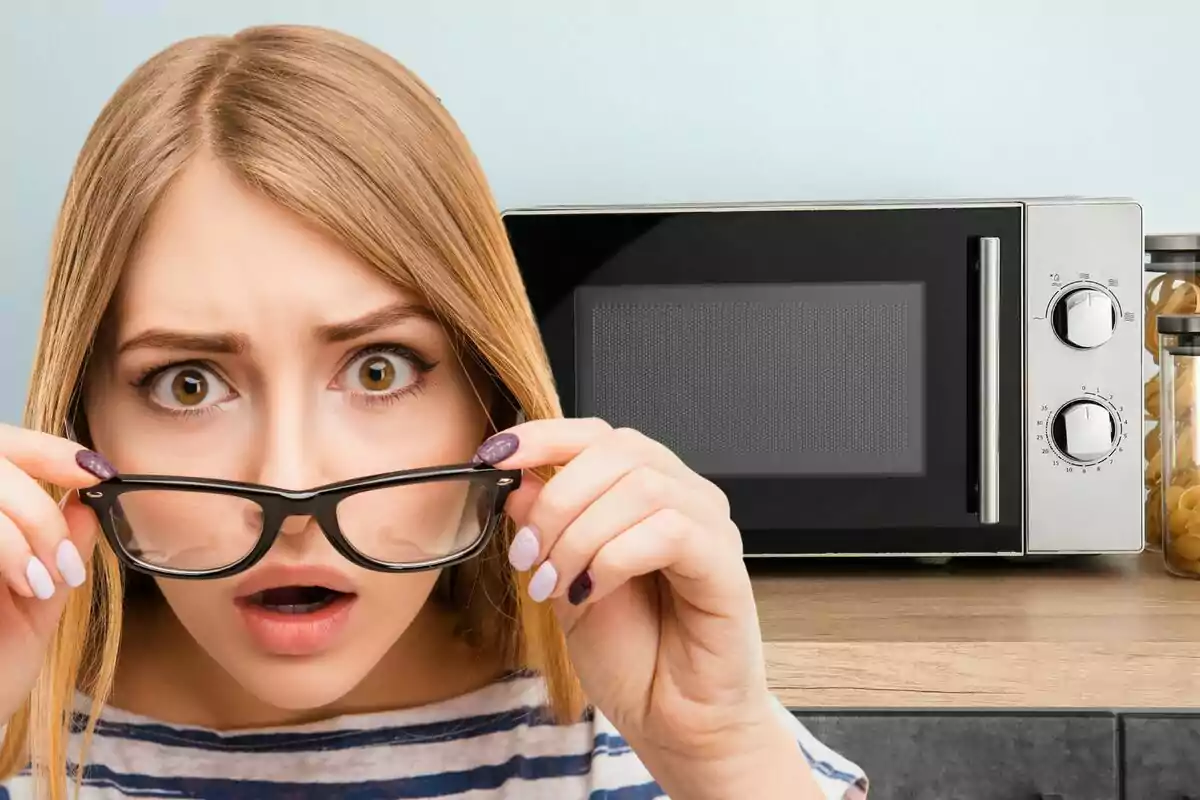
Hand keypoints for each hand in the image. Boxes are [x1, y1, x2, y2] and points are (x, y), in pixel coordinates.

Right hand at [0, 424, 113, 723]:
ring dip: (28, 531)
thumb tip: (87, 502)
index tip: (96, 471)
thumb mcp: (38, 600)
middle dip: (38, 506)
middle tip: (64, 556)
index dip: (49, 450)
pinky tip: (24, 586)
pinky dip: (9, 551)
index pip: (3, 448)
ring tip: (43, 580)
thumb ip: (59, 547)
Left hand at [474, 418, 817, 796]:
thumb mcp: (563, 584)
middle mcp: (684, 497)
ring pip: (641, 486)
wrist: (673, 724)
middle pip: (619, 450)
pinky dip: (615, 558)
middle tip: (527, 556)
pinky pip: (670, 532)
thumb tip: (516, 483)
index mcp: (644, 492)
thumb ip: (545, 532)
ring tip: (556, 584)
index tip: (493, 458)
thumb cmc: (631, 657)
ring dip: (581, 535)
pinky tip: (593, 592)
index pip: (597, 435)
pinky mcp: (727, 565)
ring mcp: (711, 528)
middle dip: (557, 499)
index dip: (542, 437)